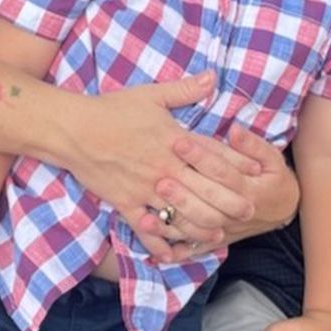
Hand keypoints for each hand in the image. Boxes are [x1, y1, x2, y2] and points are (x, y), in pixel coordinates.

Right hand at [58, 72, 258, 260]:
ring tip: (219, 235)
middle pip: (205, 191)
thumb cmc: (113, 109)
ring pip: (182, 216)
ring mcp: (146, 190)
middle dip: (230, 203)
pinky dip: (161, 243)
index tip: (256, 173)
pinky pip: (147, 230)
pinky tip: (173, 254)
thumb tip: (212, 77)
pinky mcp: (126, 204)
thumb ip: (185, 89)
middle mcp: (165, 169)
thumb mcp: (151, 95)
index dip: (237, 165)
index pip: (213, 156)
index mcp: (175, 141)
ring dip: (203, 227)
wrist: (74, 129)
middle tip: (249, 212)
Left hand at [141, 123, 296, 258]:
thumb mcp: (272, 157)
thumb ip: (253, 145)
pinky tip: (154, 245)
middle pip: (206, 204)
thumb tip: (235, 130)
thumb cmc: (273, 178)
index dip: (200, 157)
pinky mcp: (216, 241)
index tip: (178, 141)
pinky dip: (173, 249)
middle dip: (182, 192)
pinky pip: (193, 248)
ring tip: (147, 214)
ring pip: (196, 230)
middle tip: (160, 178)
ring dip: (171, 223)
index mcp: (250, 190)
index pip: (222, 172)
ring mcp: (225, 230)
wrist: (283, 209)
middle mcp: (236, 214)